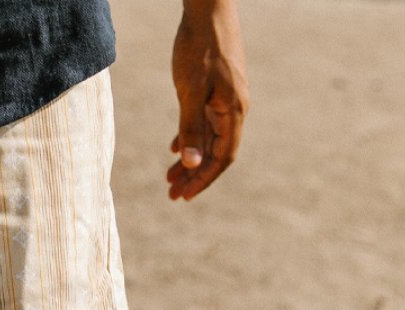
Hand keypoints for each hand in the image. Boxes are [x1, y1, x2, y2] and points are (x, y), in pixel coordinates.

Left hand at [168, 2, 248, 200]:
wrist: (208, 6)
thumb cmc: (199, 47)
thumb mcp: (190, 91)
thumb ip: (191, 128)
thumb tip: (193, 164)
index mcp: (234, 111)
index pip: (221, 158)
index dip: (203, 179)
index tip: (183, 196)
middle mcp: (235, 108)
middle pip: (215, 153)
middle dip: (194, 175)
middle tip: (172, 194)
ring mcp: (227, 99)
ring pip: (209, 139)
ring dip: (190, 160)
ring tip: (169, 177)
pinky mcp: (217, 89)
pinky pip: (206, 122)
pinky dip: (191, 138)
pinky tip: (175, 148)